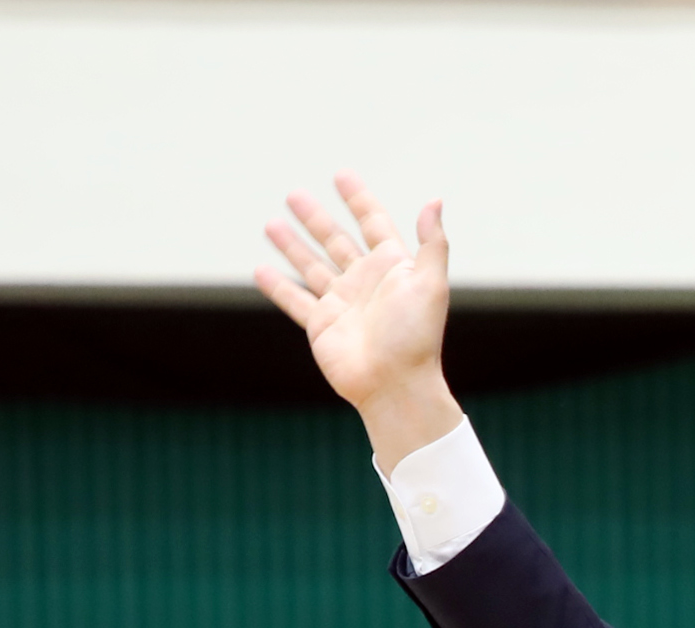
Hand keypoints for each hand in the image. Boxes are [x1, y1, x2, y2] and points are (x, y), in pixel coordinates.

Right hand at [256, 176, 463, 465]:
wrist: (395, 384)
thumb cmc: (416, 337)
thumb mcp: (430, 284)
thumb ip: (432, 242)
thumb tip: (434, 201)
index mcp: (391, 268)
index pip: (372, 223)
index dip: (358, 199)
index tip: (341, 175)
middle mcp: (365, 282)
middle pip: (335, 240)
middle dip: (315, 218)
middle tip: (293, 194)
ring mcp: (341, 303)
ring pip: (311, 265)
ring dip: (292, 245)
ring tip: (271, 223)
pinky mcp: (321, 325)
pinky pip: (294, 300)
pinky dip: (277, 285)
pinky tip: (260, 269)